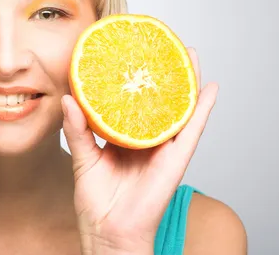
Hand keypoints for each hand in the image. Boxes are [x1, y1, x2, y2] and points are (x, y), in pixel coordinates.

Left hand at [62, 48, 217, 254]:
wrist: (109, 231)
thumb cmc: (97, 201)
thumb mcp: (82, 157)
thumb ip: (76, 129)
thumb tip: (68, 98)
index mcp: (124, 137)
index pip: (130, 102)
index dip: (132, 80)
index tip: (130, 55)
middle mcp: (146, 139)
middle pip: (158, 100)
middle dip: (162, 75)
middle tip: (163, 46)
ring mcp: (163, 147)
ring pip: (178, 108)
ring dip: (187, 82)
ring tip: (190, 54)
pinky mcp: (176, 159)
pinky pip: (193, 130)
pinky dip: (202, 109)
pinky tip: (210, 88)